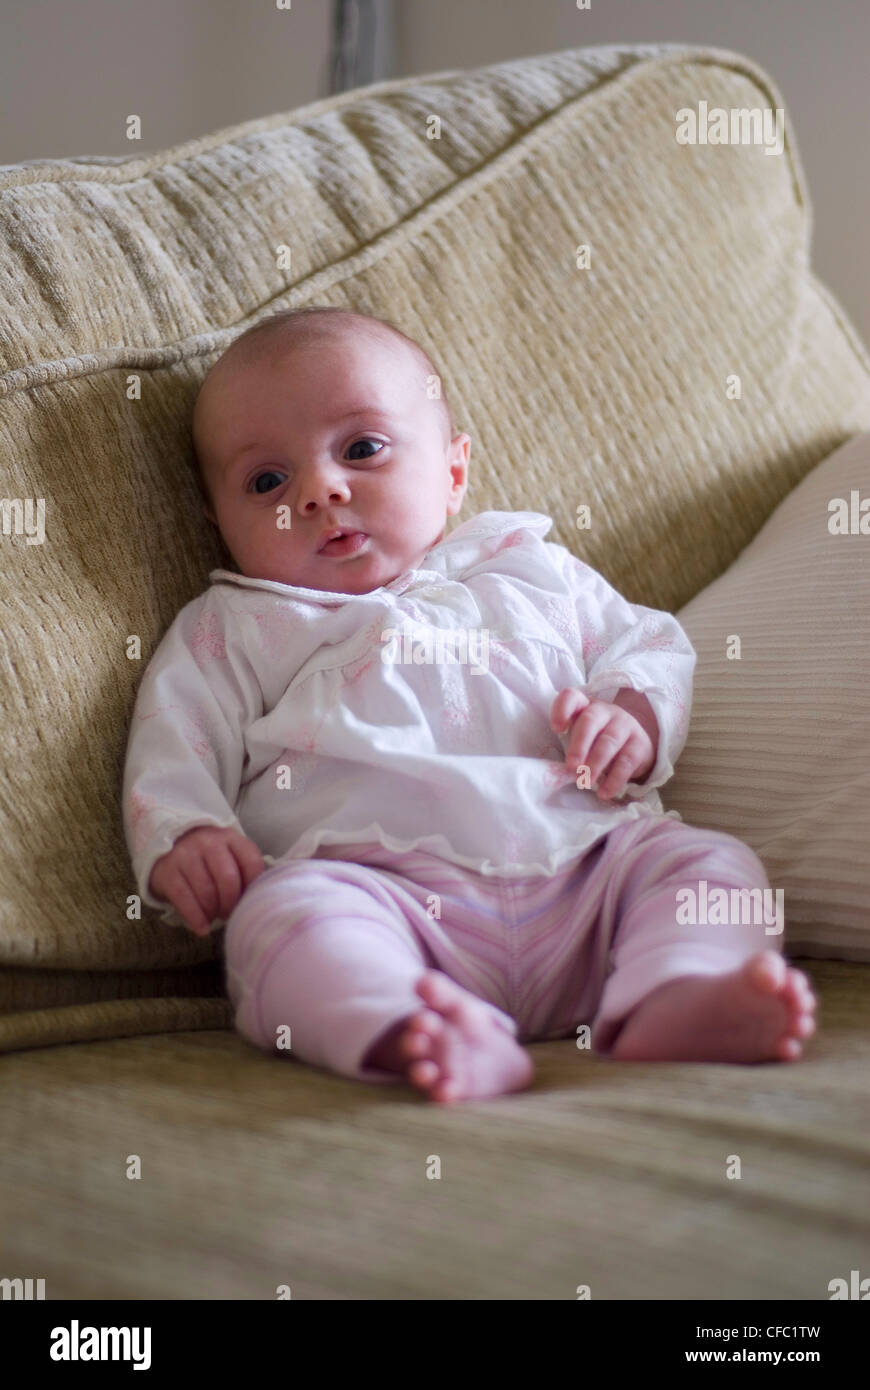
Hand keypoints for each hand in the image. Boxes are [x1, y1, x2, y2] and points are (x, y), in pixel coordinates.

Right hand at [148, 826, 265, 935]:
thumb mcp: (229, 854)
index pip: (251, 861)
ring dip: (213, 911)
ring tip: (215, 917)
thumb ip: (244, 870)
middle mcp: (208, 842)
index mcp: (230, 837)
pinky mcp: (167, 871)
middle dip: (231, 903)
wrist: (169, 846)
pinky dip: (196, 918)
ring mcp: (186, 855)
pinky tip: (202, 928)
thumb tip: (256, 900)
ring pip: (206, 891)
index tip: (249, 901)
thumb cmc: (208, 857)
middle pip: (228, 879)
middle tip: (229, 913)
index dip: (253, 886)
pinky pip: (184, 899)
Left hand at [550, 688, 654, 801]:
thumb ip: (568, 745)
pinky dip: (614, 779)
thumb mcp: (582, 736)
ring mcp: (624, 725)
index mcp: (585, 706)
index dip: (562, 709)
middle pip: (590, 721)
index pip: (571, 697)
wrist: (635, 745)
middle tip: (571, 768)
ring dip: (595, 764)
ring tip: (586, 781)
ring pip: (609, 742)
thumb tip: (555, 772)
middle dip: (579, 746)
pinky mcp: (640, 744)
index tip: (557, 729)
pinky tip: (604, 792)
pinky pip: (626, 762)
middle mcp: (605, 711)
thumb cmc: (598, 740)